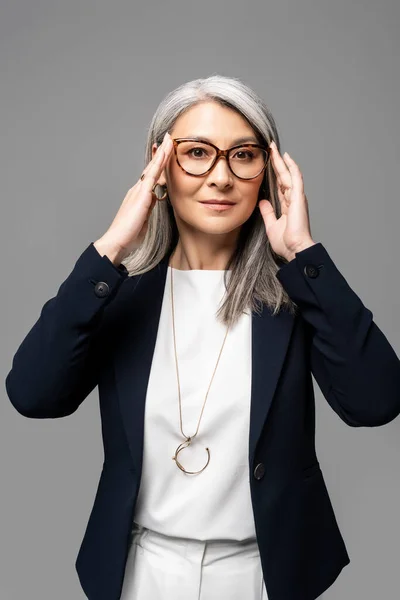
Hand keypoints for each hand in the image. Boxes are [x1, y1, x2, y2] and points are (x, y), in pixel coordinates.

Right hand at [94, 131, 173, 260]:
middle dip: (160, 153)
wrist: (117, 241)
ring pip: (153, 167)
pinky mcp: (142, 194)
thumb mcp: (143, 220)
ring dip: (161, 153)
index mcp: (139, 197)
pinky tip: (165, 152)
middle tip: (167, 138)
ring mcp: (139, 191)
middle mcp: (137, 190)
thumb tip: (155, 200)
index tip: (163, 153)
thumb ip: (149, 208)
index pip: (151, 177)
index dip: (158, 164)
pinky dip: (159, 162)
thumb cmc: (129, 235)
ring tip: (169, 139)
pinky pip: (153, 174)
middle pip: (152, 168)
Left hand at [258, 140, 315, 261]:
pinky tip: (287, 157)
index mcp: (287, 206)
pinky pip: (295, 179)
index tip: (268, 163)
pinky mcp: (299, 198)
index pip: (279, 185)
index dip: (273, 174)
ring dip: (281, 161)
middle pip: (283, 177)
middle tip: (270, 148)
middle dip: (277, 163)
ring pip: (288, 174)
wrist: (294, 250)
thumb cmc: (286, 243)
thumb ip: (268, 213)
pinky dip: (292, 167)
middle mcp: (293, 199)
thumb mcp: (271, 225)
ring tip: (275, 148)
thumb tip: (262, 202)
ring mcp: (297, 198)